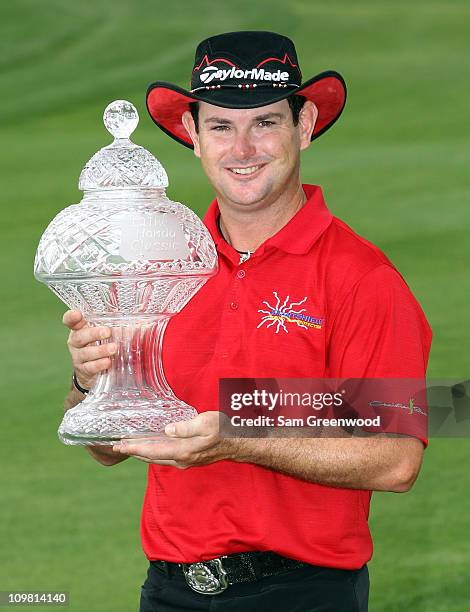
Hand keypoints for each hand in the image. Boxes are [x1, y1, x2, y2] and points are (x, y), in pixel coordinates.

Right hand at [63, 310, 115, 389]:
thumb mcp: (104, 335)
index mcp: (80, 330)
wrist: (92, 373)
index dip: (71, 317)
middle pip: (79, 336)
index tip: (77, 315)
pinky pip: (90, 367)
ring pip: (85, 353)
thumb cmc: (100, 346)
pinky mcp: (83, 370)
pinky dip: (99, 364)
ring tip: (113, 348)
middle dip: (93, 334)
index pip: (70, 321)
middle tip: (108, 332)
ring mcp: (78, 357)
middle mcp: (76, 343)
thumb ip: (114, 326)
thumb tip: (142, 319)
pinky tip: (108, 362)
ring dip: (100, 350)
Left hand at [112, 411, 232, 467]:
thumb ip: (186, 427)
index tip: (120, 445)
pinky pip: (165, 457)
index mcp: (184, 451)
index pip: (153, 450)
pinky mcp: (189, 458)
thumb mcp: (206, 423)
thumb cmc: (224, 430)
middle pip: (152, 457)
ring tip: (130, 447)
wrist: (239, 443)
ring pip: (158, 458)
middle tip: (118, 446)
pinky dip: (154, 453)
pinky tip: (151, 447)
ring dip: (143, 453)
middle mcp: (182, 459)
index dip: (135, 448)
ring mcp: (185, 461)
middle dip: (134, 452)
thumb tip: (168, 429)